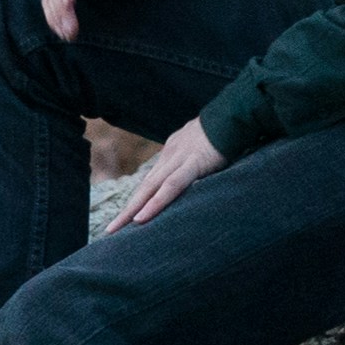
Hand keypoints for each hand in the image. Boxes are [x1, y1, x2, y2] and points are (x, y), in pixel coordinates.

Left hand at [107, 118, 224, 229]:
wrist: (233, 114)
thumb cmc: (223, 132)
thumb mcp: (203, 149)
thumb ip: (194, 163)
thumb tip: (192, 177)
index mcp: (171, 154)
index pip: (150, 182)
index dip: (138, 200)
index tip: (127, 218)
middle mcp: (169, 157)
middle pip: (143, 188)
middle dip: (126, 210)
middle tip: (110, 230)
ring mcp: (179, 160)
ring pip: (150, 189)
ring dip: (132, 210)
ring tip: (116, 229)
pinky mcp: (193, 164)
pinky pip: (171, 186)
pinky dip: (155, 203)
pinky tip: (141, 218)